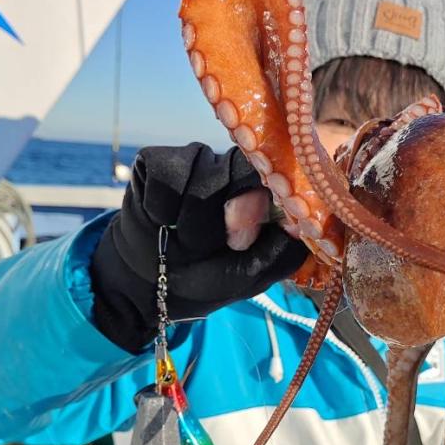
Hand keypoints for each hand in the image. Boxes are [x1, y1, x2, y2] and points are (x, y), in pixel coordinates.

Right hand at [91, 145, 306, 351]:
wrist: (150, 285)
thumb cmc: (207, 278)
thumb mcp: (251, 275)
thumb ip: (278, 250)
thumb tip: (294, 221)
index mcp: (258, 189)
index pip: (269, 173)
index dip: (255, 204)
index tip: (240, 242)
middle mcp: (228, 167)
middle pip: (232, 171)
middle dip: (217, 220)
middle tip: (205, 248)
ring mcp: (193, 159)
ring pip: (198, 173)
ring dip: (190, 220)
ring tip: (183, 241)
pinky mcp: (154, 160)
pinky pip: (165, 177)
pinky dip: (162, 209)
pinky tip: (160, 223)